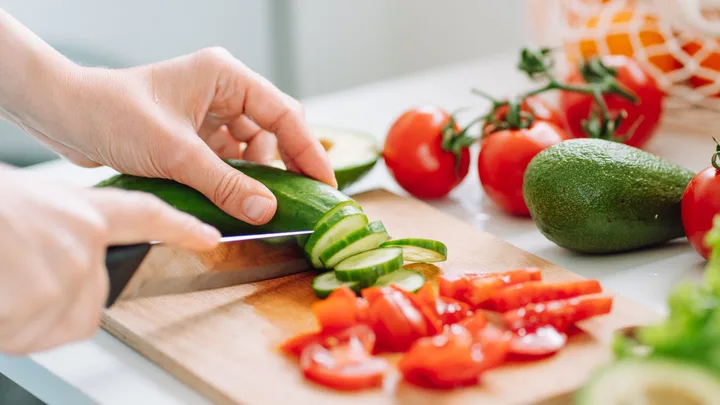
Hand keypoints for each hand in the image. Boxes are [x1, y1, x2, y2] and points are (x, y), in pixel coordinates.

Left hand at [0, 11, 335, 225]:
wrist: (66, 116)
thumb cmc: (114, 114)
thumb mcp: (176, 153)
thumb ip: (225, 183)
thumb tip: (267, 210)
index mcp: (226, 76)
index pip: (284, 114)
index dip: (309, 151)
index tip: (326, 184)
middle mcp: (223, 91)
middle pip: (274, 131)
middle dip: (286, 166)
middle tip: (302, 201)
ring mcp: (210, 113)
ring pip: (252, 150)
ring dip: (257, 178)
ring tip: (261, 206)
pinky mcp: (196, 134)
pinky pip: (230, 160)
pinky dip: (235, 181)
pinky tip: (236, 200)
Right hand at [0, 168, 220, 354]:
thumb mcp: (23, 207)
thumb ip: (58, 232)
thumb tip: (61, 258)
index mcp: (78, 210)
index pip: (146, 216)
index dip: (180, 229)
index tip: (209, 236)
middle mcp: (82, 242)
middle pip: (94, 298)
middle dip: (58, 302)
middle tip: (15, 277)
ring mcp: (64, 274)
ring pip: (57, 320)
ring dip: (22, 314)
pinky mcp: (41, 304)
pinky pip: (28, 334)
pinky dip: (6, 326)